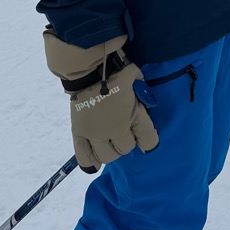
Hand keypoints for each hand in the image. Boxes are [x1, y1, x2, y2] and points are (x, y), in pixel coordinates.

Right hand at [43, 29, 158, 171]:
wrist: (86, 67)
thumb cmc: (114, 68)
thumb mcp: (135, 76)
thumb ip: (142, 88)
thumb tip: (144, 94)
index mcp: (134, 115)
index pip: (149, 141)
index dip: (149, 140)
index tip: (145, 137)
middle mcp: (116, 128)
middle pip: (126, 149)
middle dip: (126, 141)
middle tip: (122, 132)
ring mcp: (97, 133)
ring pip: (108, 156)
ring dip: (110, 150)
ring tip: (108, 141)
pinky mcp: (80, 133)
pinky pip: (85, 156)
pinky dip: (90, 161)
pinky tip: (94, 161)